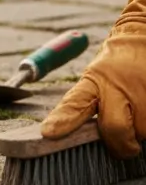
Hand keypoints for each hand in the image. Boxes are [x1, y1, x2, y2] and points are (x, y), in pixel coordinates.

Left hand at [43, 0, 145, 157]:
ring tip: (139, 111)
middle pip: (116, 129)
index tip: (49, 133)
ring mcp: (143, 94)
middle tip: (123, 146)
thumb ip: (85, 104)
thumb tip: (62, 133)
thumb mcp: (95, 78)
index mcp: (95, 83)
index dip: (63, 120)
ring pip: (142, 131)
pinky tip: (145, 109)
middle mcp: (118, 88)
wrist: (145, 38)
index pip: (76, 103)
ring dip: (141, 130)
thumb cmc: (117, 66)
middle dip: (120, 145)